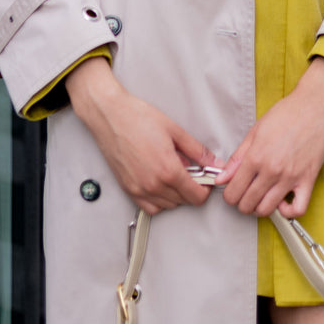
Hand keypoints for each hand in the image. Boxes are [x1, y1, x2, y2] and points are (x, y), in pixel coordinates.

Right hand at [65, 56, 219, 214]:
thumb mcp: (174, 130)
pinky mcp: (128, 189)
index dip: (206, 189)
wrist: (111, 116)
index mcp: (168, 170)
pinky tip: (161, 183)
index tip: (207, 179)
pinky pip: (150, 207)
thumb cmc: (138, 118)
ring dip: (176, 195)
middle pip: (184, 201)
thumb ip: (197, 150)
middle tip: (192, 170)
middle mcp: (153, 185)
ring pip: (168, 205)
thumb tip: (213, 162)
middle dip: (192, 188)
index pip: (196, 196)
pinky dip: (159, 201)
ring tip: (174, 172)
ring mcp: (139, 190)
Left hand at [217, 58, 323, 218]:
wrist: (315, 106)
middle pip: (248, 204)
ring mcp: (291, 177)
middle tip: (244, 195)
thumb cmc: (287, 113)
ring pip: (268, 209)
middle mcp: (272, 170)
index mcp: (256, 156)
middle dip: (241, 203)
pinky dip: (288, 212)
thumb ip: (237, 157)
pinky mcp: (308, 180)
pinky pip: (298, 209)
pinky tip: (283, 201)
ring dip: (259, 208)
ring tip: (260, 198)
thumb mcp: (256, 131)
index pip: (234, 190)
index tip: (231, 192)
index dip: (229, 195)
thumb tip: (222, 177)